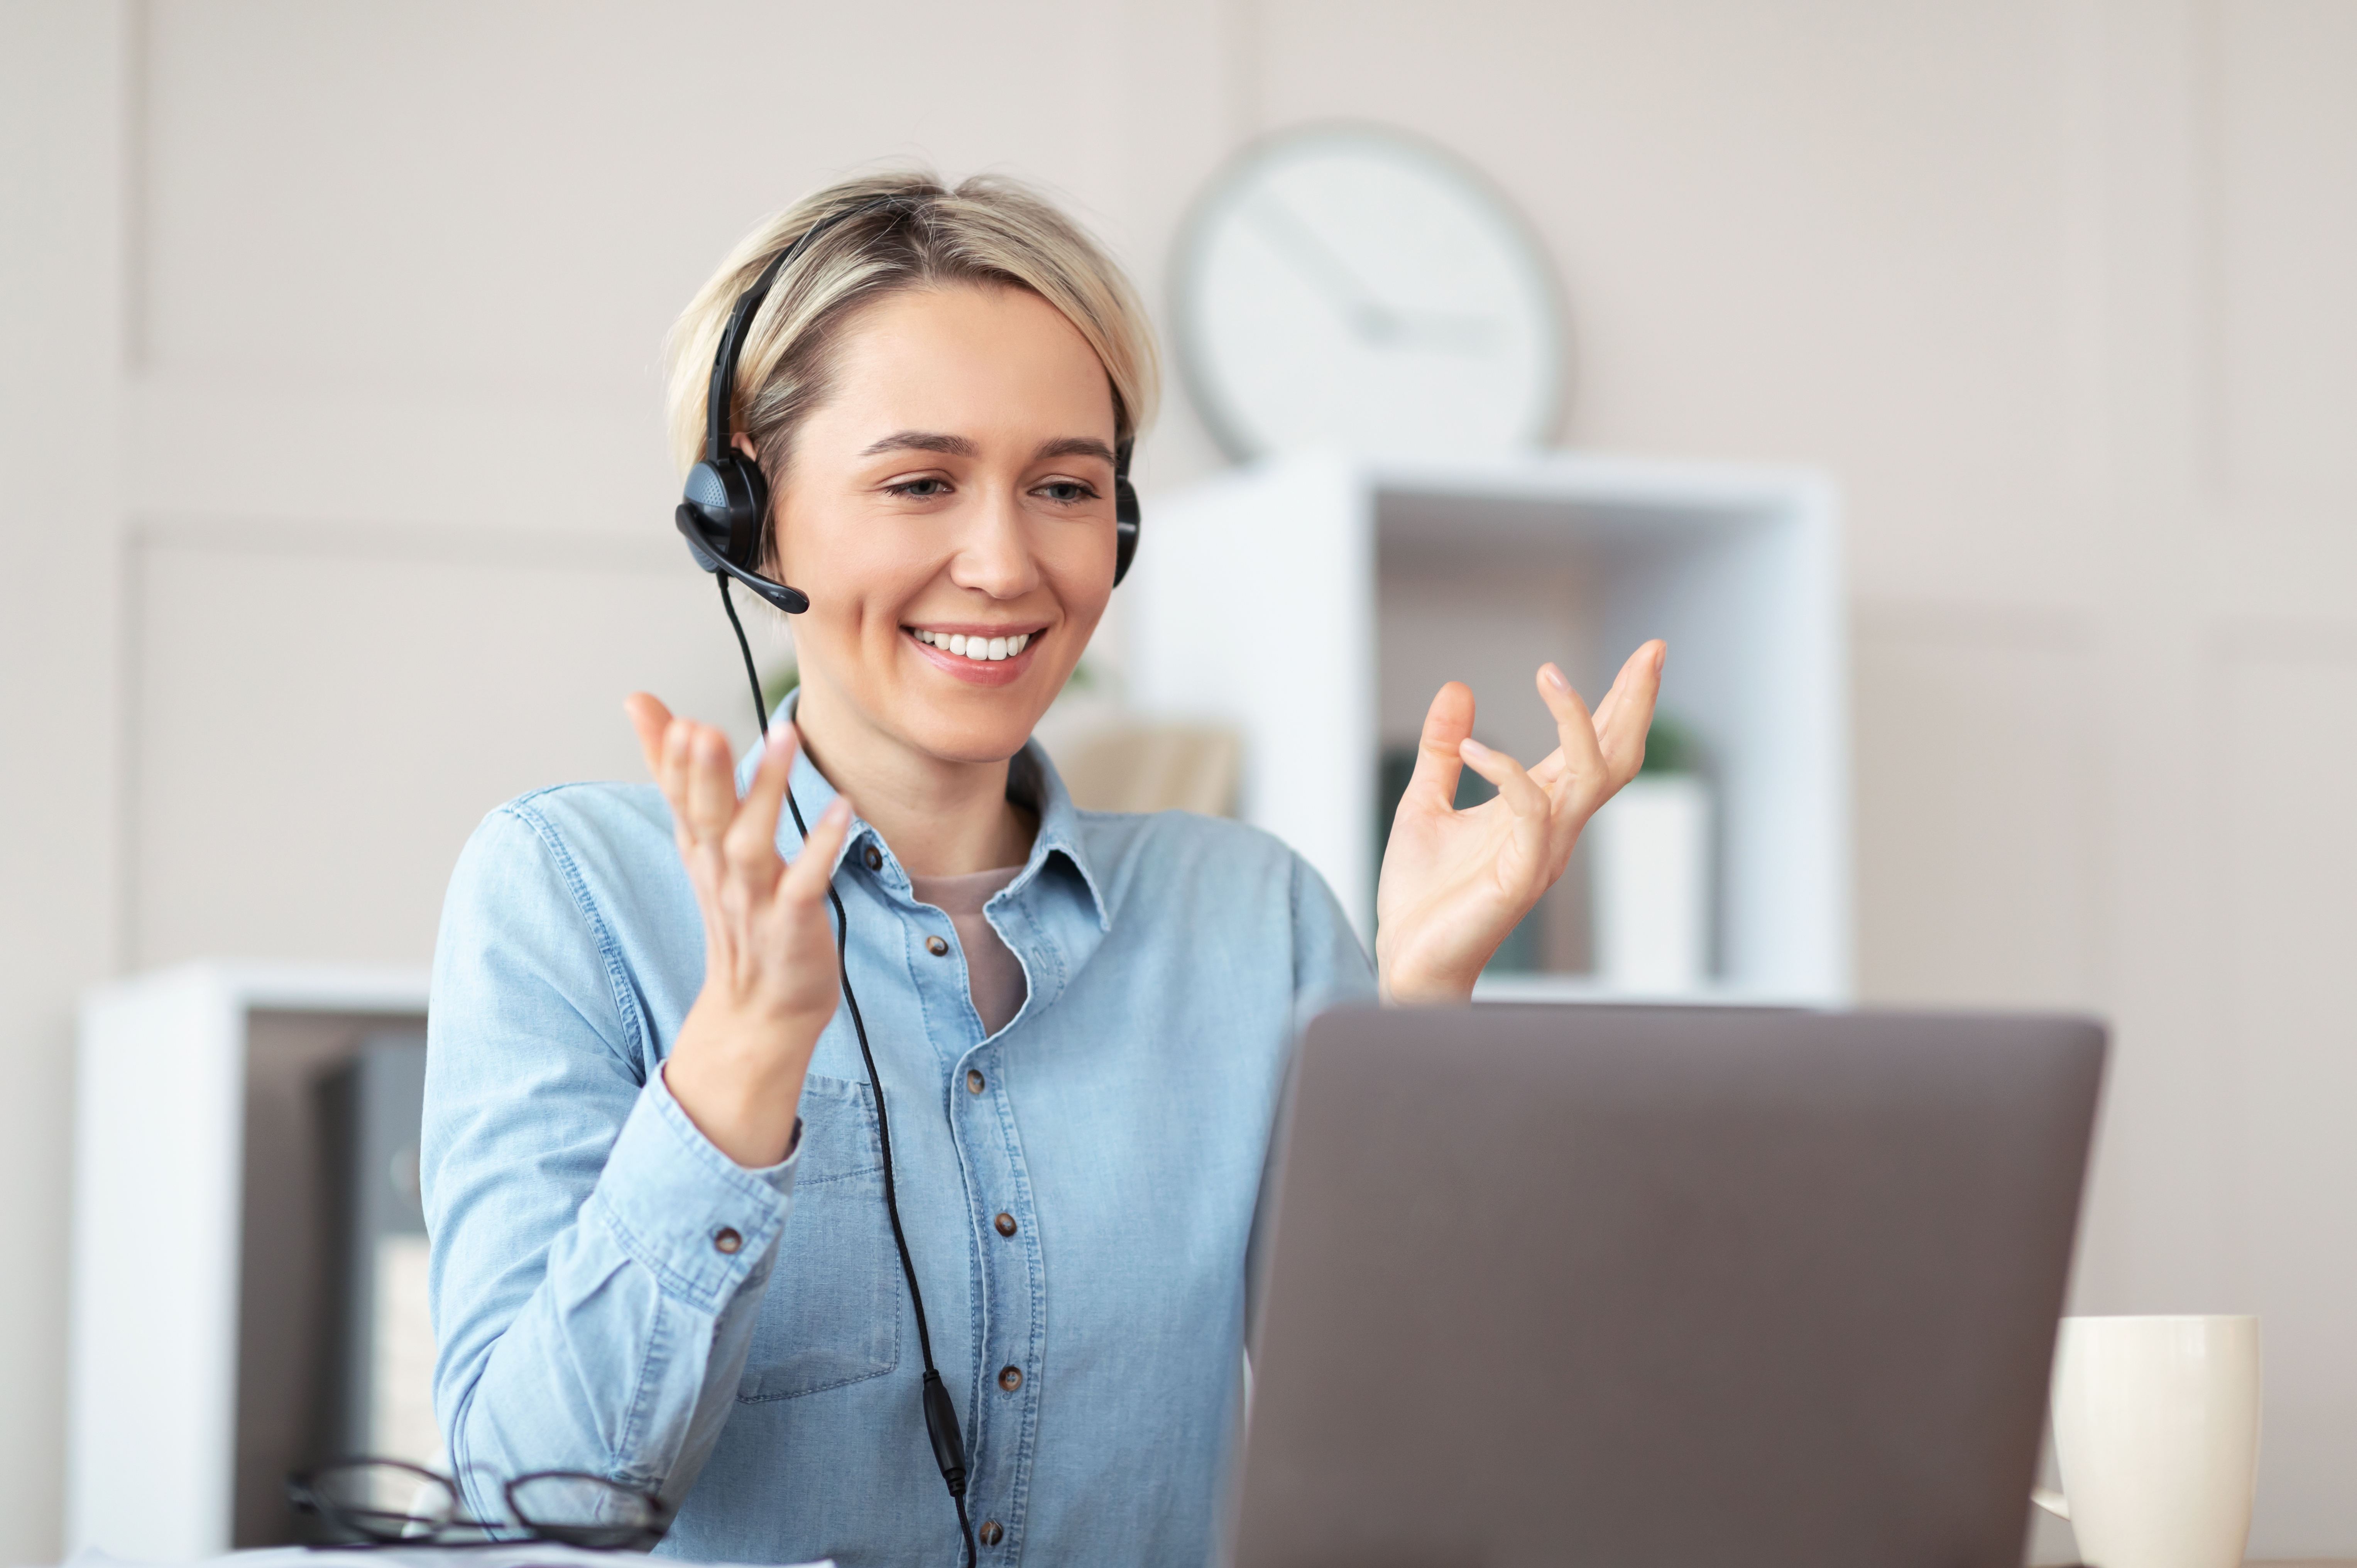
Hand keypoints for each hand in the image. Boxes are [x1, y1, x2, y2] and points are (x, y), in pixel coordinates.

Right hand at [624, 693, 853, 1166]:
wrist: (762, 1010)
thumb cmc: (740, 914)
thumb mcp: (703, 846)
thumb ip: (681, 778)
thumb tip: (643, 709)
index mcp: (700, 850)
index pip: (675, 797)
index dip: (662, 756)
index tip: (649, 707)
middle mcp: (721, 872)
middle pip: (705, 817)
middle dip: (700, 773)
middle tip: (699, 727)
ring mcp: (755, 899)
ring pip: (752, 843)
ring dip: (764, 791)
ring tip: (783, 736)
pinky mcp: (793, 923)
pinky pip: (807, 881)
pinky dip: (822, 845)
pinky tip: (841, 807)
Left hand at [1374, 641, 1665, 1003]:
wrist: (1407, 961)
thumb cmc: (1424, 897)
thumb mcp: (1424, 804)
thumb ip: (1442, 751)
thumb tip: (1457, 689)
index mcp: (1540, 810)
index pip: (1595, 747)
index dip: (1619, 701)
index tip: (1645, 654)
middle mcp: (1554, 829)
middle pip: (1615, 758)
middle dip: (1635, 703)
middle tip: (1651, 651)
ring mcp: (1542, 854)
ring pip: (1589, 779)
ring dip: (1576, 722)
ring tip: (1549, 672)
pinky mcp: (1519, 879)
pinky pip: (1532, 814)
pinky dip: (1507, 773)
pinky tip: (1474, 748)